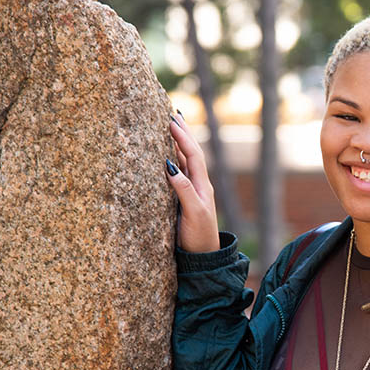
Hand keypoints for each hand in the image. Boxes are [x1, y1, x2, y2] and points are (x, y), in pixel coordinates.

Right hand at [165, 112, 220, 252]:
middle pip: (191, 152)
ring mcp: (191, 190)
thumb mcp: (193, 213)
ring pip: (185, 161)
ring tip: (170, 126)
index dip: (183, 137)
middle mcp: (198, 184)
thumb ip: (184, 190)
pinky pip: (179, 172)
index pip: (193, 154)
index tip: (171, 120)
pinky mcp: (183, 198)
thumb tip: (170, 166)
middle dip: (183, 133)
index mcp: (202, 185)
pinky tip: (166, 154)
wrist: (203, 256)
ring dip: (178, 143)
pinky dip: (173, 158)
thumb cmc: (199, 236)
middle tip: (173, 113)